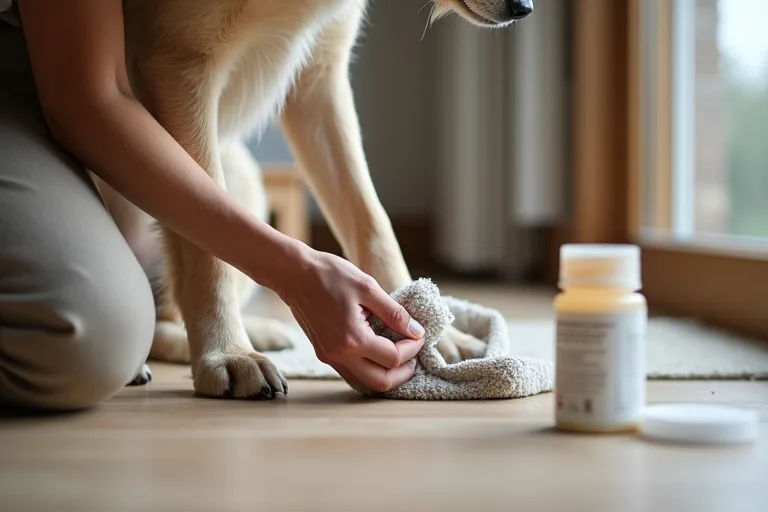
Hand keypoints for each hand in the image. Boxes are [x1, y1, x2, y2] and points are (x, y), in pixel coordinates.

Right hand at [276, 249, 424, 391]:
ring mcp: (329, 357)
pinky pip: (352, 372)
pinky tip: (379, 352)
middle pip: (381, 382)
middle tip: (414, 355)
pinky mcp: (324, 353)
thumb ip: (395, 314)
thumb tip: (416, 332)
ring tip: (400, 355)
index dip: (412, 348)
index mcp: (353, 339)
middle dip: (403, 372)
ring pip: (365, 381)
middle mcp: (339, 355)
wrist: (294, 274)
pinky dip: (370, 368)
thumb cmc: (330, 275)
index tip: (419, 334)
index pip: (393, 358)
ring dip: (386, 373)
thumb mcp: (368, 288)